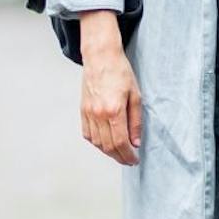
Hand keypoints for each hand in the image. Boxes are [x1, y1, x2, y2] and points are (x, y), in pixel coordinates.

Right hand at [79, 14, 141, 165]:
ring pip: (97, 142)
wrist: (101, 57)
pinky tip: (105, 143)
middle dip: (119, 157)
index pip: (120, 142)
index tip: (134, 160)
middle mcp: (98, 114)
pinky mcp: (82, 110)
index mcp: (114, 110)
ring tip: (119, 153)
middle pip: (108, 146)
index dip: (128, 155)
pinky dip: (96, 142)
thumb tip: (135, 142)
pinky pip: (87, 134)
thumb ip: (135, 121)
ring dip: (108, 152)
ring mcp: (88, 113)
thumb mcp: (135, 95)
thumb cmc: (120, 72)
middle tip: (129, 160)